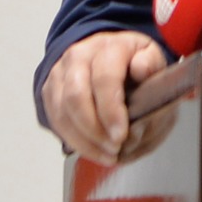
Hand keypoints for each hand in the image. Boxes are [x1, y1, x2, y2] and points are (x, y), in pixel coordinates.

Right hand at [41, 29, 169, 162]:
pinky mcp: (49, 90)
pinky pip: (56, 120)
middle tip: (114, 149)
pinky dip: (74, 140)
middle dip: (95, 130)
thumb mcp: (152, 57)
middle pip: (76, 97)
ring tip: (107, 155)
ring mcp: (60, 73)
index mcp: (108, 47)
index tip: (121, 135)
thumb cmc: (133, 60)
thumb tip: (141, 69)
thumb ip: (151, 64)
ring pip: (62, 112)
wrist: (107, 54)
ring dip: (84, 140)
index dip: (111, 110)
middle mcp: (78, 56)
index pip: (104, 78)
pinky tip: (93, 150)